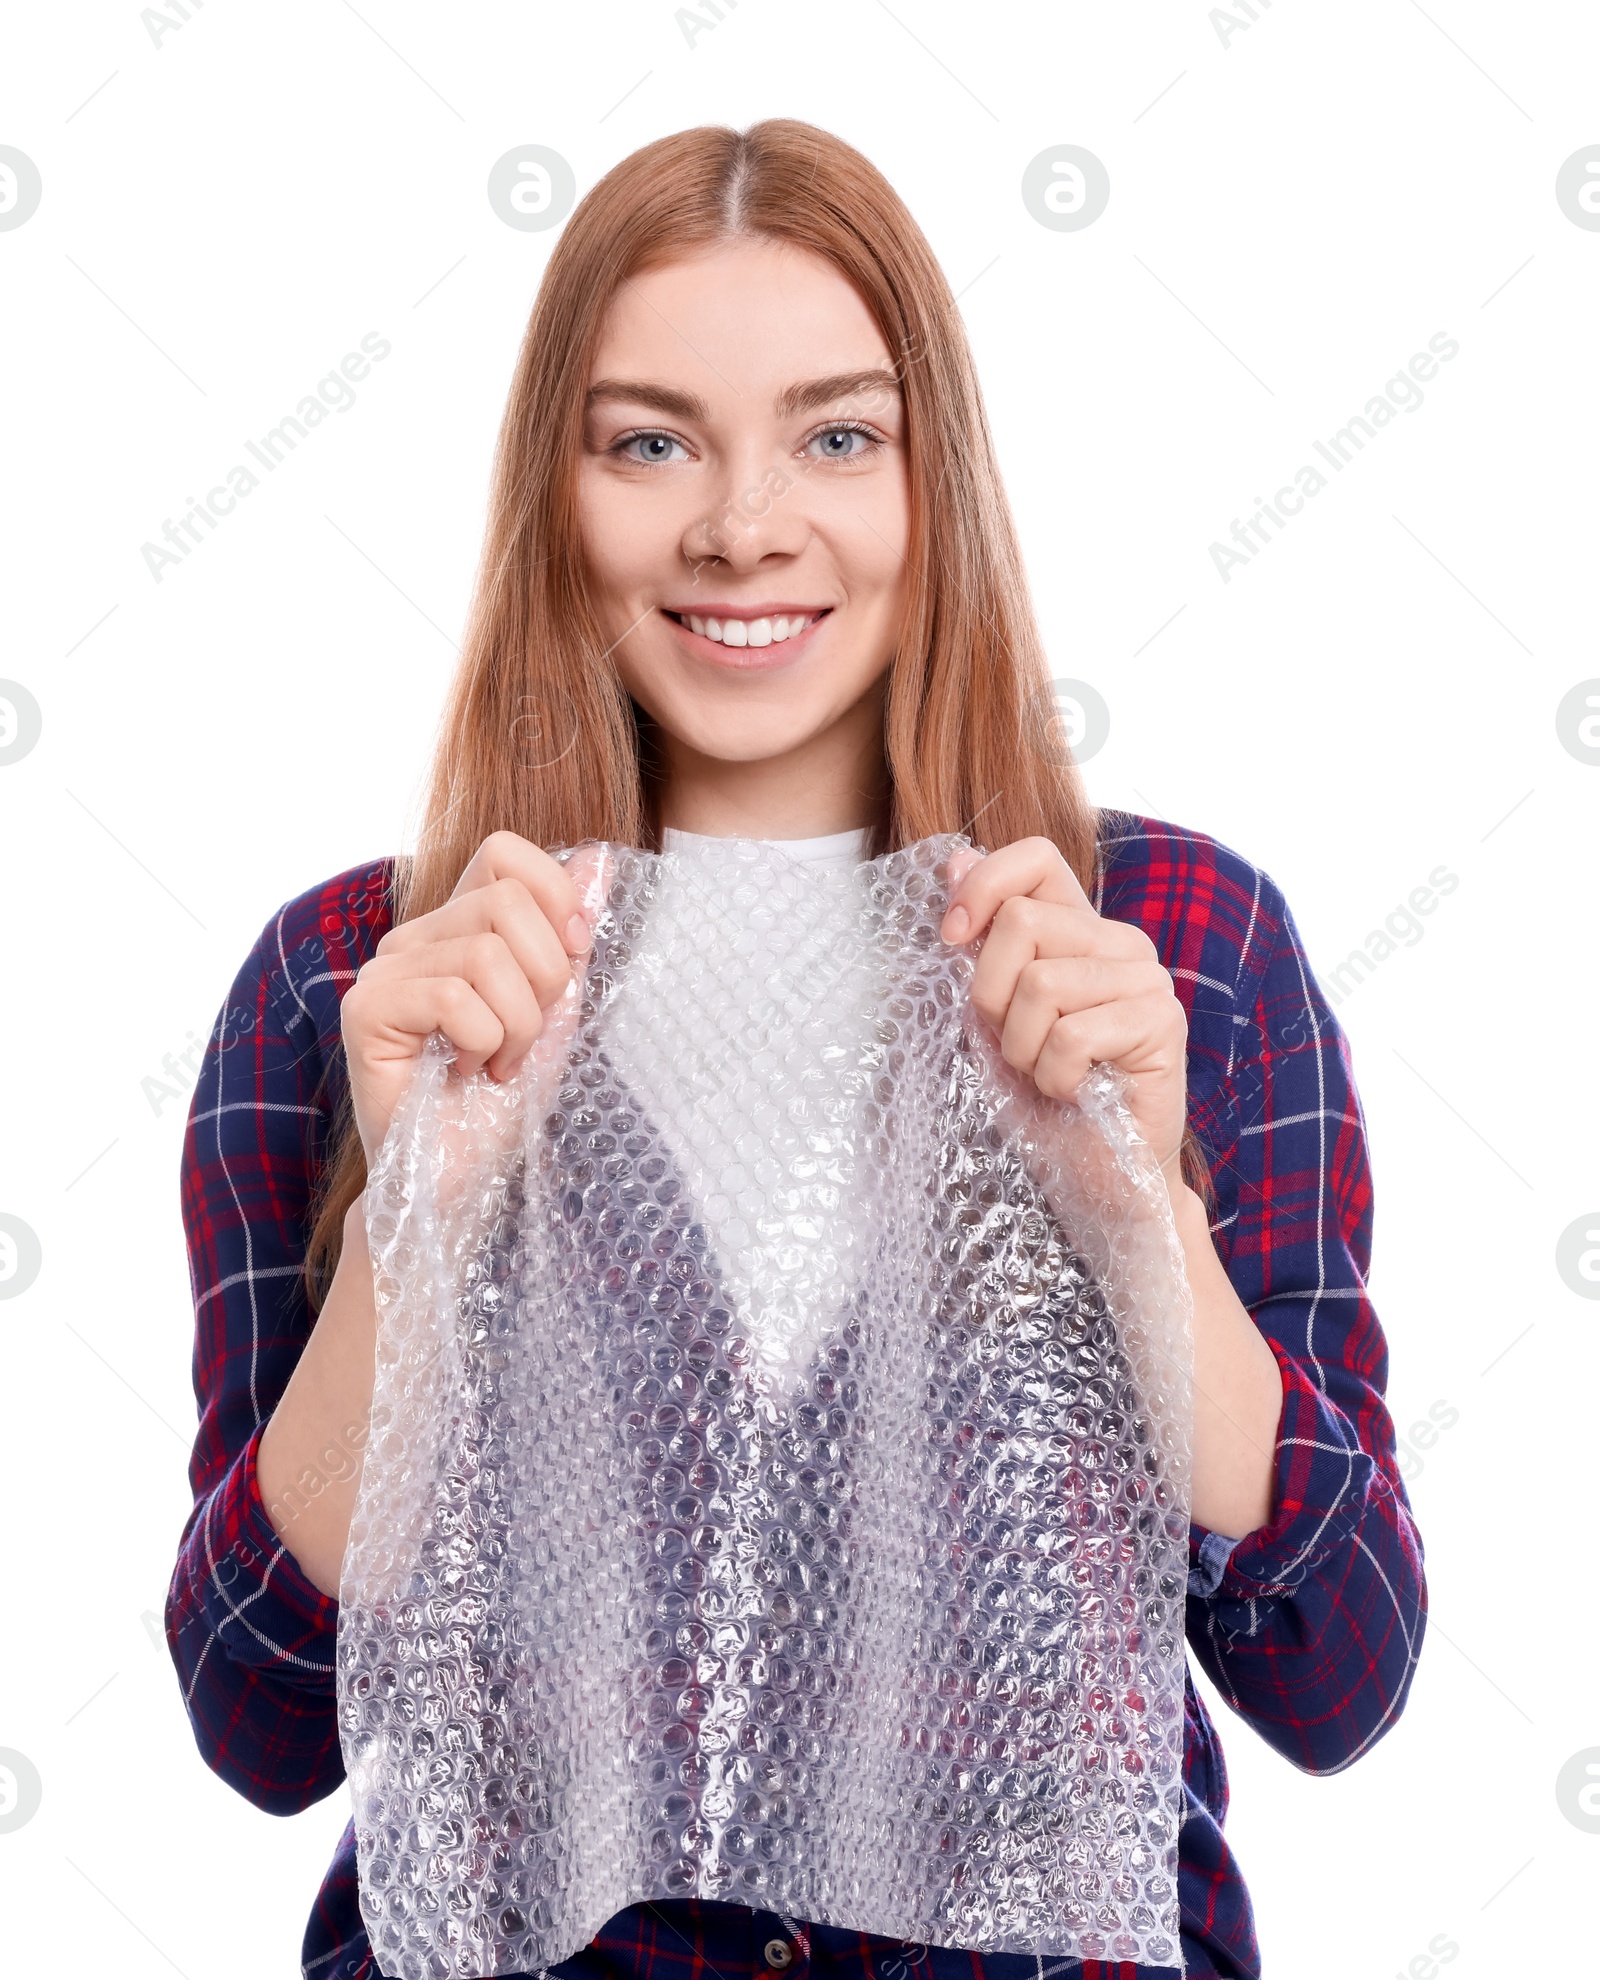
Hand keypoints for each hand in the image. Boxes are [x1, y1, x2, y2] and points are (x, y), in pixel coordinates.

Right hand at [339, 831, 607, 1167]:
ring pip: (485, 954)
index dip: (554, 898)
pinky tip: (469, 1072)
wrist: (461, 1182)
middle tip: (526, 1037)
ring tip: (499, 1063)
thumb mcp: (557, 1012)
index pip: (504, 853)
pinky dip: (484, 1042)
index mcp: (457, 926)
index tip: (572, 961)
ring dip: (517, 1025)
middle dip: (545, 979)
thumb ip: (571, 939)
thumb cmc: (502, 1103)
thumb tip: (600, 859)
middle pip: (507, 902)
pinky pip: (454, 998)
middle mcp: (414, 938)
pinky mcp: (367, 1010)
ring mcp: (384, 971)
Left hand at [940, 836, 1189, 1184]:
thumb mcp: (989, 1016)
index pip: (1036, 858)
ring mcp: (1146, 979)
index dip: (983, 885)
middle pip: (1022, 921)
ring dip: (1023, 1048)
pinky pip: (1073, 1033)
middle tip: (1017, 1046)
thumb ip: (977, 942)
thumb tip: (954, 855)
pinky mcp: (1162, 1022)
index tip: (951, 938)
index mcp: (1078, 930)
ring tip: (1049, 1075)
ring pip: (1042, 982)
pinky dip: (1055, 1076)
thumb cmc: (1042, 1102)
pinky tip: (1078, 1093)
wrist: (1093, 1180)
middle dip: (992, 997)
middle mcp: (1119, 942)